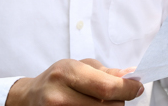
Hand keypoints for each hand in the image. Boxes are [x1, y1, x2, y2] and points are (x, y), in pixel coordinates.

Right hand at [6, 58, 143, 105]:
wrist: (29, 97)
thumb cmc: (58, 78)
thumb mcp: (80, 66)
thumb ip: (106, 72)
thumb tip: (130, 76)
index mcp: (67, 73)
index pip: (107, 87)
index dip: (128, 90)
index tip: (137, 88)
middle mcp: (60, 96)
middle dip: (119, 101)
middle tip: (116, 95)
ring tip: (99, 101)